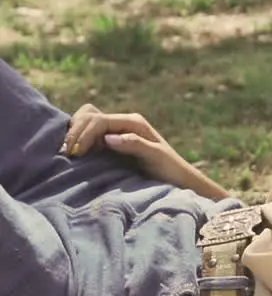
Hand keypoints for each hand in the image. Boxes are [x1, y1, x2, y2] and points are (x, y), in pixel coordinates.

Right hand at [60, 104, 226, 198]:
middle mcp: (123, 122)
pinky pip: (90, 133)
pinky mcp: (113, 141)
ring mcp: (118, 130)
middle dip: (75, 131)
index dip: (84, 134)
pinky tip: (77, 153)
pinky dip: (80, 139)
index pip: (99, 120)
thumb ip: (134, 144)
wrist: (179, 179)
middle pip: (89, 116)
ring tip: (70, 153)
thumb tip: (108, 138)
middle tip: (68, 153)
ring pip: (86, 121)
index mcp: (133, 122)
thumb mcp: (156, 157)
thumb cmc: (171, 169)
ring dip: (75, 133)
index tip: (76, 153)